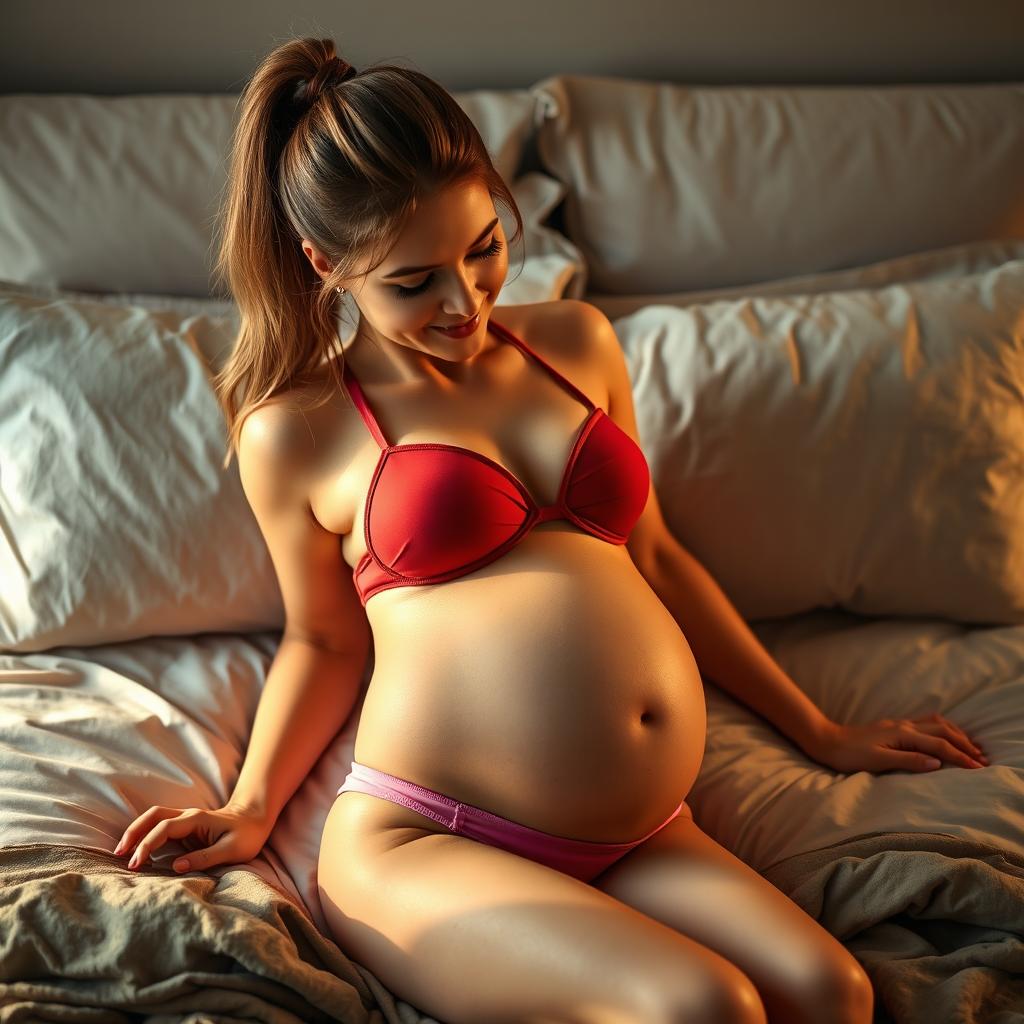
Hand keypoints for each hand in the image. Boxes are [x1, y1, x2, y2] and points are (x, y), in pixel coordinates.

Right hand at [113, 801, 273, 872]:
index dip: (147, 844)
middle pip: (153, 816)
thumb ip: (205, 858)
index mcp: (197, 820)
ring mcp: (185, 820)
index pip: (164, 828)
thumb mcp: (231, 850)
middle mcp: (188, 816)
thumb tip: (176, 867)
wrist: (255, 819)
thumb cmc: (247, 835)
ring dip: (136, 832)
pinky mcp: (185, 827)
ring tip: (121, 853)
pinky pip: (160, 827)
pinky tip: (137, 850)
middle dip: (133, 832)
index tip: (136, 864)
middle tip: (118, 854)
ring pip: (153, 818)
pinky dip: (145, 835)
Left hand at [806, 713, 989, 774]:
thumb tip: (937, 764)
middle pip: (944, 731)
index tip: (979, 768)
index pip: (940, 746)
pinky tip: (946, 735)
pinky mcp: (894, 727)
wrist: (828, 741)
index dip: (961, 757)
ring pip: (937, 723)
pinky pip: (927, 723)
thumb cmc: (850, 754)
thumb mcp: (878, 761)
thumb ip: (908, 761)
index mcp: (902, 735)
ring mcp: (899, 724)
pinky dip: (943, 729)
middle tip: (983, 759)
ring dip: (957, 734)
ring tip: (971, 746)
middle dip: (965, 744)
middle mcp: (904, 726)